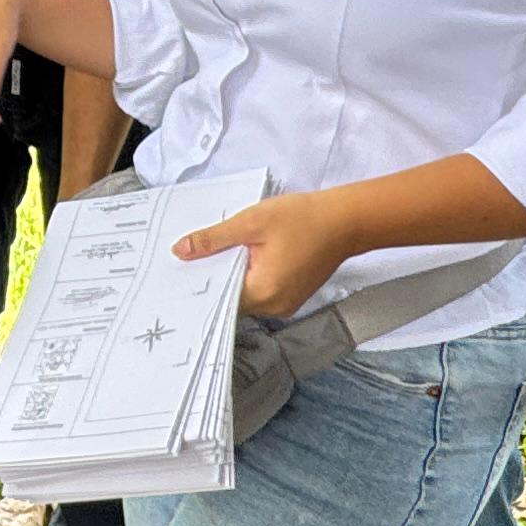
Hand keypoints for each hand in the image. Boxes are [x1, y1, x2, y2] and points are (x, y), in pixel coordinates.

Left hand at [173, 192, 353, 318]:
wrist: (345, 220)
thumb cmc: (303, 218)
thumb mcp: (251, 222)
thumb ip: (213, 239)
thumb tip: (180, 252)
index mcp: (263, 293)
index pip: (218, 297)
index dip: (200, 281)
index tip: (181, 269)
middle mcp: (274, 307)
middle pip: (231, 297)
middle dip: (216, 275)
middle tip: (196, 254)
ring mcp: (285, 304)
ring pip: (246, 294)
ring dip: (235, 274)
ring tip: (223, 251)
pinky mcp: (292, 295)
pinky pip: (262, 290)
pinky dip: (251, 275)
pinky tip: (247, 254)